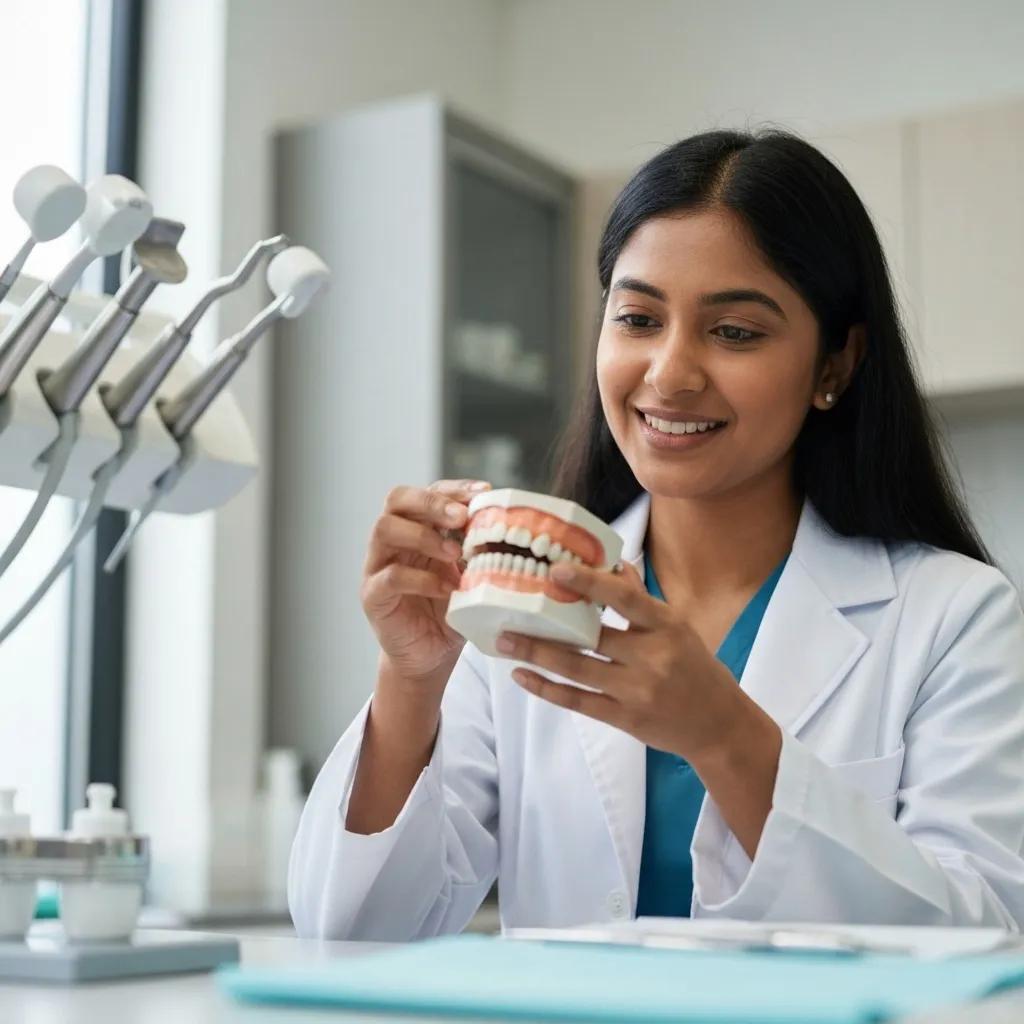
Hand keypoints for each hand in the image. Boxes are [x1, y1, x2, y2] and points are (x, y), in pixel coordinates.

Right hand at [360, 479, 490, 683]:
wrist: (432, 655)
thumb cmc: (452, 610)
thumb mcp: (471, 574)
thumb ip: (481, 549)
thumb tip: (513, 524)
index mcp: (417, 528)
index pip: (428, 492)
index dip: (454, 489)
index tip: (484, 492)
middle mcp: (393, 541)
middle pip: (396, 499)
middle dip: (432, 502)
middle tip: (462, 517)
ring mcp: (378, 566)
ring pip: (384, 529)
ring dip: (424, 536)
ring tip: (454, 553)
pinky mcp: (373, 595)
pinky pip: (390, 576)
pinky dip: (421, 579)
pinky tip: (447, 589)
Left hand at [496, 560, 749, 763]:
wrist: (718, 725)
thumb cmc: (696, 667)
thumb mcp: (678, 628)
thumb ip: (642, 601)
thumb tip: (615, 564)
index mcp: (667, 626)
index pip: (625, 599)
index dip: (590, 583)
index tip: (555, 569)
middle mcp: (653, 658)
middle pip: (592, 637)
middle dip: (546, 624)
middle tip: (509, 610)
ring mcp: (638, 692)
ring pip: (577, 670)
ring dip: (536, 653)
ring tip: (503, 641)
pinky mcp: (625, 720)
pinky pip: (578, 702)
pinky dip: (546, 688)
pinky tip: (522, 675)